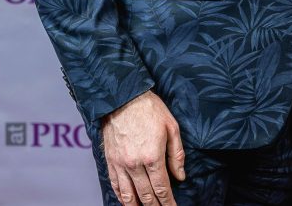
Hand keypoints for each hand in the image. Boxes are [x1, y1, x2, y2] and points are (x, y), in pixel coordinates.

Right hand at [101, 90, 185, 204]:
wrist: (122, 97)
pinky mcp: (110, 160)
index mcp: (152, 156)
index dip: (168, 202)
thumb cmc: (149, 109)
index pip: (162, 188)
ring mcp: (121, 164)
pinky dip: (121, 197)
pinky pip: (115, 185)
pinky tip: (126, 201)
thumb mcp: (171, 127)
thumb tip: (180, 176)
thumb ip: (177, 154)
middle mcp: (135, 164)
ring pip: (128, 195)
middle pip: (146, 195)